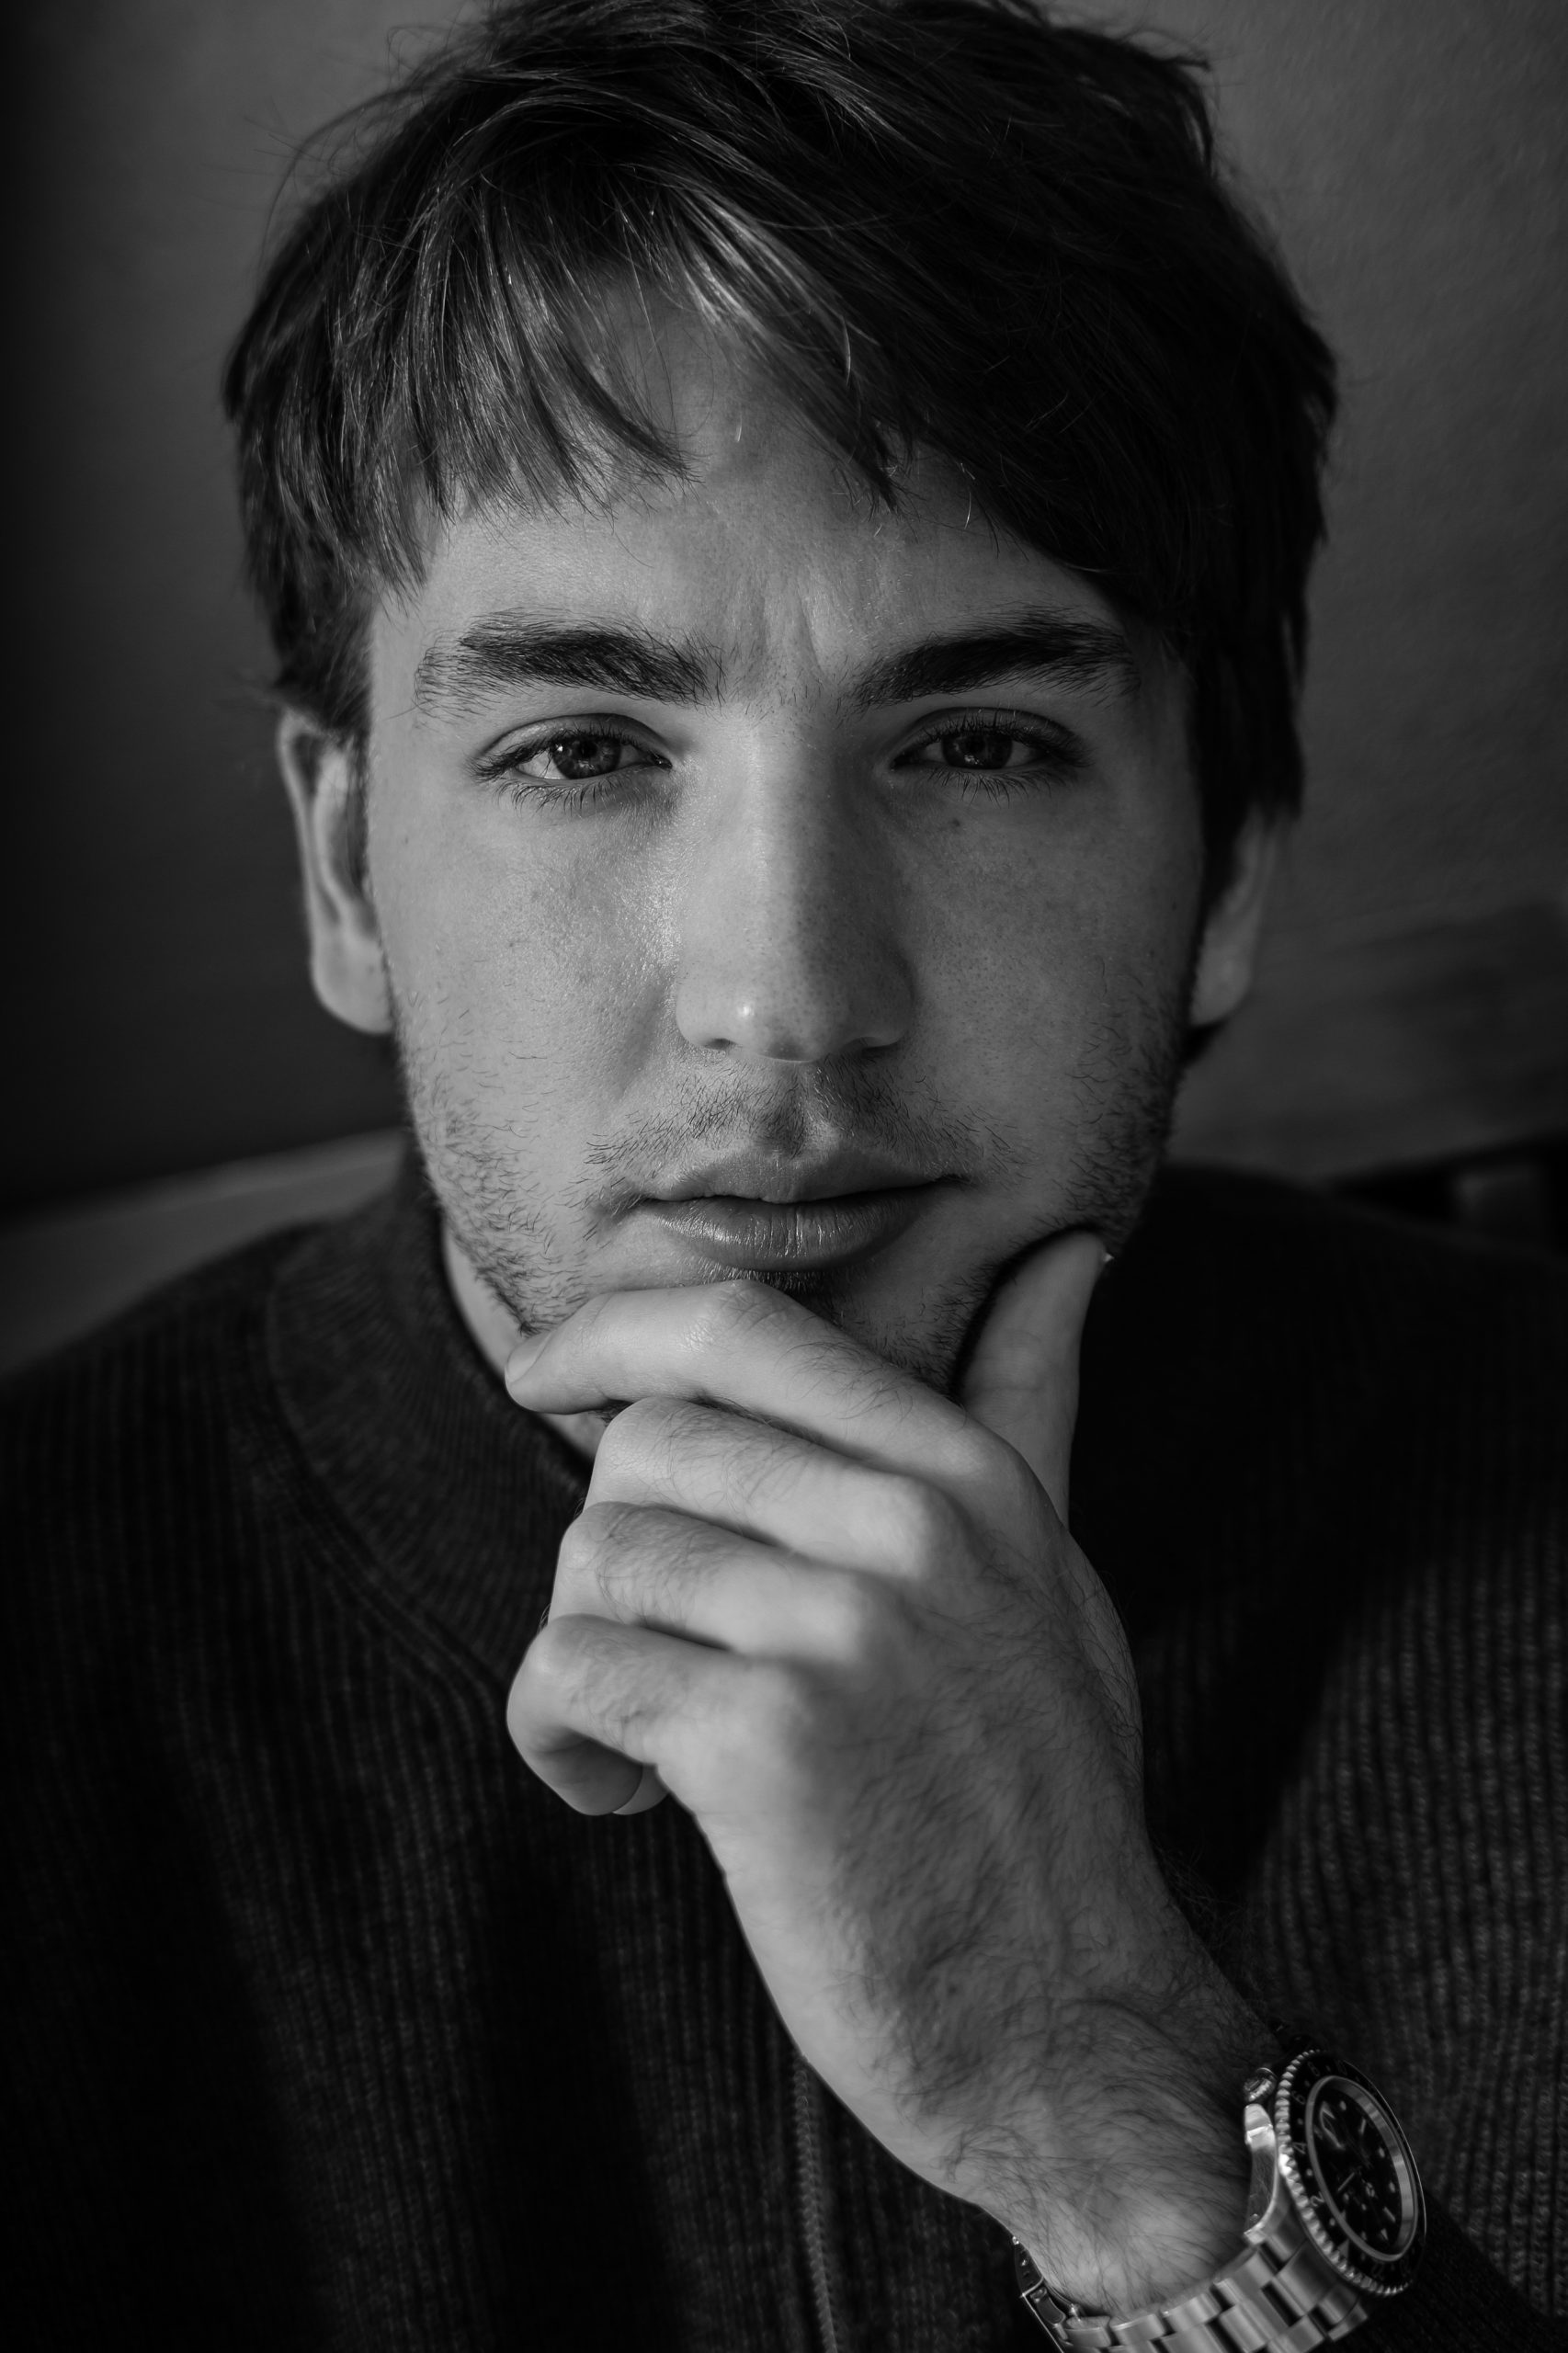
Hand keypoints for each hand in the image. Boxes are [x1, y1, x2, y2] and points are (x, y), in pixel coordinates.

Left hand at [504, 1237, 1263, 2311]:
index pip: (742, 1326)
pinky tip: (623, 1796)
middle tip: (653, 1649)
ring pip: (598, 1561)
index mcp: (967, 1476)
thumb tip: (1062, 1254)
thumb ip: (1030, 1409)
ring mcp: (837, 1630)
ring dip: (585, 1657)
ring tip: (650, 1741)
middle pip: (646, 1444)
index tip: (538, 1377)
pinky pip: (568, 1674)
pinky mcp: (760, 1742)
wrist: (1069, 2027)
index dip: (609, 1332)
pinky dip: (559, 1740)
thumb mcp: (1055, 1580)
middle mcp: (908, 1528)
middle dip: (612, 1550)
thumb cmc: (1040, 1797)